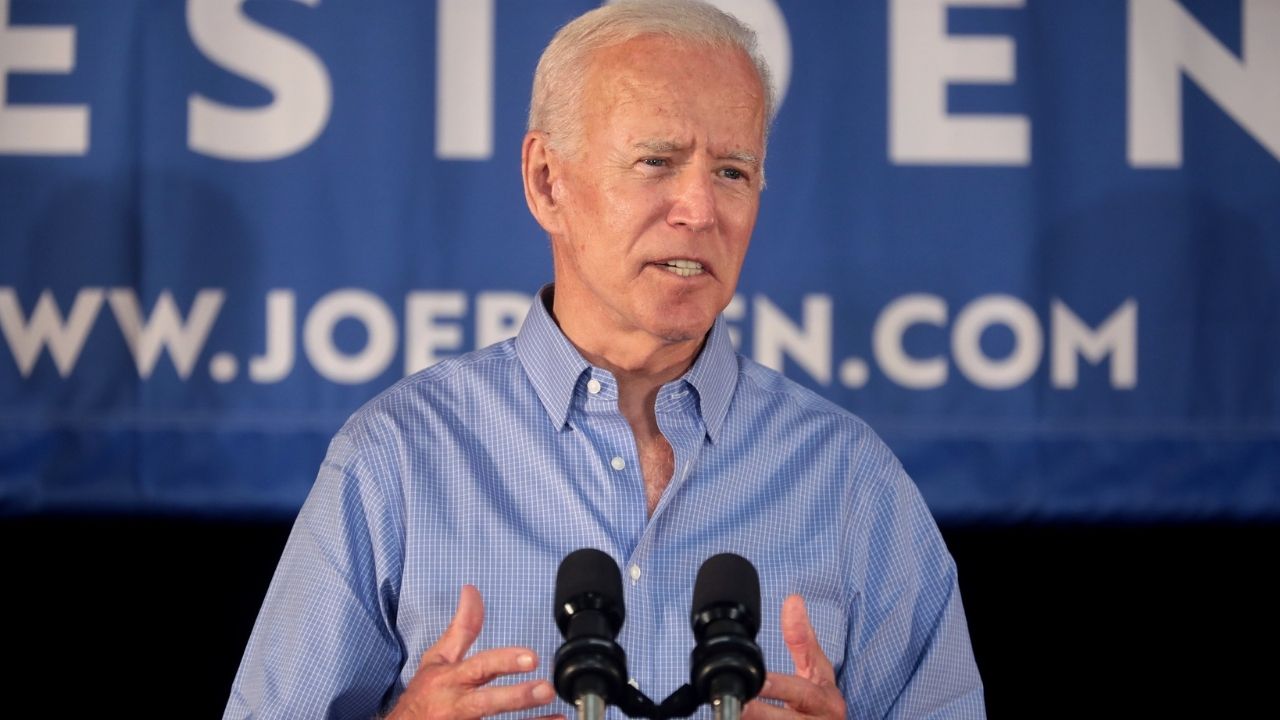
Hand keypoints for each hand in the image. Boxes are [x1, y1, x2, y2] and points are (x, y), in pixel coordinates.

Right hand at [387, 585, 562, 719]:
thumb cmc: (423, 695)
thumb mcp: (437, 660)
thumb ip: (461, 628)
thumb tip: (472, 591)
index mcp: (451, 679)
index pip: (479, 667)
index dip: (505, 661)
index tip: (531, 657)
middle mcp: (457, 705)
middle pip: (487, 702)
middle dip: (517, 696)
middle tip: (546, 689)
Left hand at [744, 594, 846, 718]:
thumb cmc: (822, 698)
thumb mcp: (818, 668)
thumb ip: (802, 638)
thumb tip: (793, 601)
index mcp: (825, 701)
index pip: (802, 692)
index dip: (778, 687)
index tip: (758, 681)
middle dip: (761, 715)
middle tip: (735, 706)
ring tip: (729, 716)